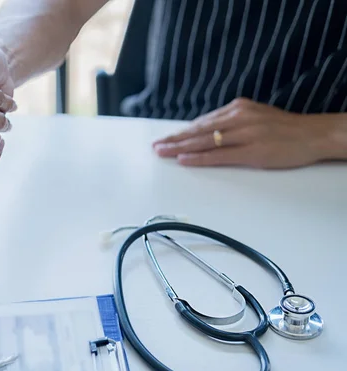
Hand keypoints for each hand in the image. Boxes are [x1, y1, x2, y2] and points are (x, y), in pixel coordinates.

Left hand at [152, 98, 339, 168]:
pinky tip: (184, 160)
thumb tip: (209, 130)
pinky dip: (199, 158)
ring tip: (163, 153)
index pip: (202, 122)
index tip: (166, 138)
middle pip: (198, 131)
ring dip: (180, 148)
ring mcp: (244, 134)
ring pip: (204, 142)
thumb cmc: (285, 128)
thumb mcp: (256, 116)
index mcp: (238, 109)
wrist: (314, 134)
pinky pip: (219, 155)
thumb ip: (233, 122)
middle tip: (156, 147)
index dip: (182, 131)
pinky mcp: (251, 151)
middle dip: (175, 139)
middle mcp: (238, 118)